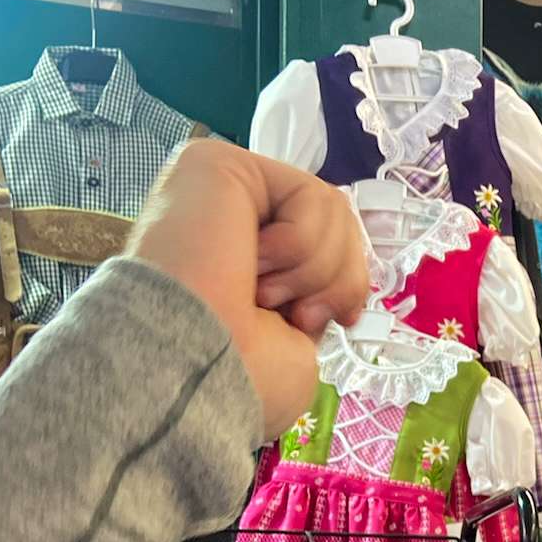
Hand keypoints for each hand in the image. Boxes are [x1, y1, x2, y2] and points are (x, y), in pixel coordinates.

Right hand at [125, 140, 368, 438]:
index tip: (346, 320)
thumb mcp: (298, 349)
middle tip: (298, 313)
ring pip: (331, 211)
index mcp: (241, 267)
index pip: (326, 250)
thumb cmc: (236, 376)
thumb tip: (340, 289)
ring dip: (315, 268)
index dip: (349, 282)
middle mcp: (227, 225)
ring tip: (263, 292)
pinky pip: (311, 196)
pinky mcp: (219, 165)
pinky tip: (251, 264)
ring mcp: (221, 192)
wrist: (192, 366)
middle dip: (335, 279)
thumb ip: (318, 303)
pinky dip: (300, 244)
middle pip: (337, 225)